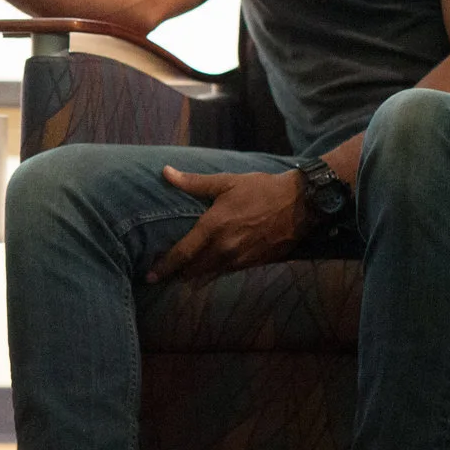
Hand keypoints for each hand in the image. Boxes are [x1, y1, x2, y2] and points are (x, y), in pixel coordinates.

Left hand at [144, 167, 307, 283]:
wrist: (300, 204)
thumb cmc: (260, 189)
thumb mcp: (226, 182)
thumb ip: (193, 183)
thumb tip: (165, 172)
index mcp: (213, 228)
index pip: (182, 254)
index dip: (165, 266)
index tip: (150, 276)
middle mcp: (224, 248)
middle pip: (194, 269)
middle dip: (178, 273)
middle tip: (163, 276)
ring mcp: (240, 258)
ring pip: (211, 273)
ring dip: (196, 276)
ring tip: (183, 276)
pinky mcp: (254, 263)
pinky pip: (228, 272)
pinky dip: (216, 272)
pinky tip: (210, 271)